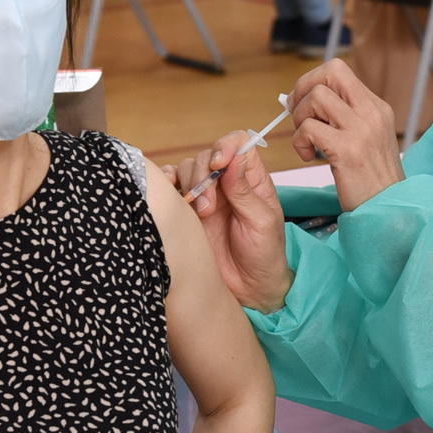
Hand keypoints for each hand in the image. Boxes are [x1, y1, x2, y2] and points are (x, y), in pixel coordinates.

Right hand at [164, 132, 292, 312]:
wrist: (248, 288)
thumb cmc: (264, 255)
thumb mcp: (261, 222)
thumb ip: (244, 191)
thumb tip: (233, 158)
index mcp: (252, 179)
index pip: (238, 144)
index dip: (226, 146)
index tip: (218, 165)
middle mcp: (227, 182)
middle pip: (206, 155)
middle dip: (203, 175)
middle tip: (208, 207)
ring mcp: (205, 195)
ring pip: (186, 169)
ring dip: (189, 185)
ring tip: (200, 213)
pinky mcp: (186, 210)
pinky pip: (171, 187)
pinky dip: (168, 186)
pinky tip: (174, 200)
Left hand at [288, 59, 403, 211]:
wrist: (389, 210)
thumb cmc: (372, 181)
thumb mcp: (366, 140)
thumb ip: (344, 118)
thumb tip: (305, 101)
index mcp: (377, 107)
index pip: (338, 71)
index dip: (313, 82)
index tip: (302, 104)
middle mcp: (372, 112)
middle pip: (331, 71)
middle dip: (303, 87)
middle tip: (297, 114)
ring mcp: (362, 129)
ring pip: (316, 97)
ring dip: (300, 118)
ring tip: (305, 141)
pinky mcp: (348, 150)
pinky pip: (309, 128)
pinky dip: (299, 141)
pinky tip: (306, 156)